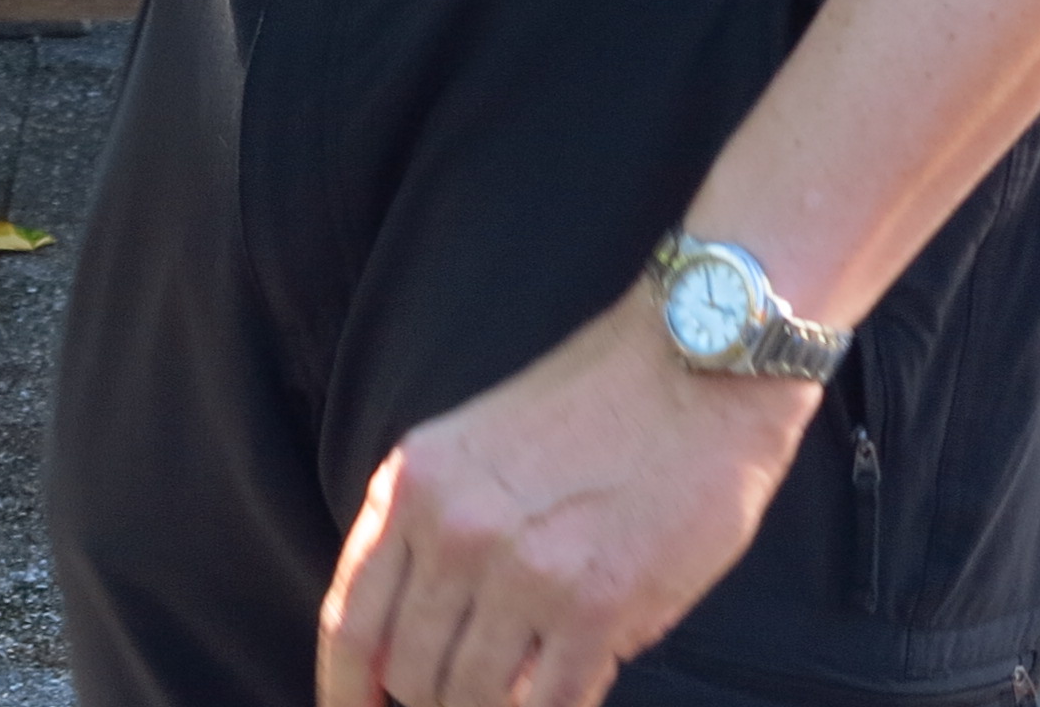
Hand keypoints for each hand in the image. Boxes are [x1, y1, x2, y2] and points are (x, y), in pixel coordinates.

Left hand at [316, 293, 816, 706]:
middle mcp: (455, 529)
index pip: (352, 619)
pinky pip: (552, 705)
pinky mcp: (599, 607)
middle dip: (437, 703)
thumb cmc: (592, 407)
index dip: (343, 688)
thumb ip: (429, 533)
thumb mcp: (472, 450)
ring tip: (528, 684)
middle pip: (412, 675)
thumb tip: (400, 645)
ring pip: (475, 701)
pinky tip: (575, 685)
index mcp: (413, 485)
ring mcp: (524, 572)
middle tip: (475, 692)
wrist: (696, 366)